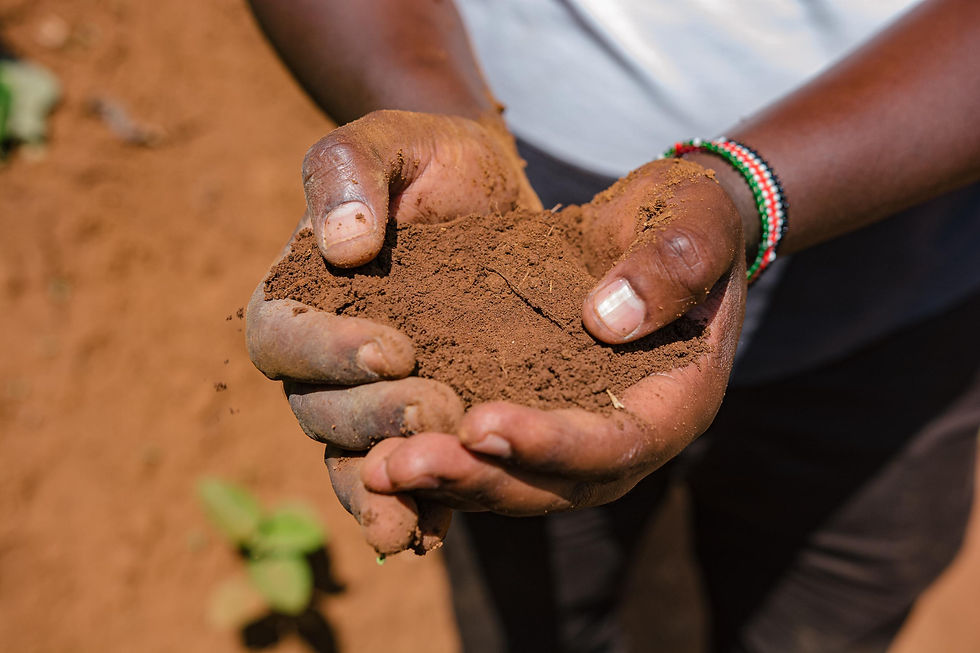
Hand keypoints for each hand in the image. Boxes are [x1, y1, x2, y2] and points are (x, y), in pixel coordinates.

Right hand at [246, 110, 541, 551]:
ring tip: (421, 507)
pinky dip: (414, 509)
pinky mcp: (421, 431)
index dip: (328, 351)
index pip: (283, 338)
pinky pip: (404, 481)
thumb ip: (349, 172)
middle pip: (319, 410)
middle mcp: (323, 364)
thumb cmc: (435, 162)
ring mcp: (369, 404)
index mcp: (299, 297)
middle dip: (372, 417)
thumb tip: (344, 245)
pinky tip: (435, 533)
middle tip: (433, 410)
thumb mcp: (392, 140)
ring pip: (355, 458)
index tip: (393, 347)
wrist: (495, 199)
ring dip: (385, 484)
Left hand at [358, 158, 747, 514]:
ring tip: (378, 467)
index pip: (617, 443)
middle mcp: (625, 435)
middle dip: (478, 478)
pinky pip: (489, 456)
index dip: (550, 443)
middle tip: (401, 464)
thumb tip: (608, 320)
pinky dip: (440, 461)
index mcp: (675, 399)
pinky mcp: (536, 415)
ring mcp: (577, 433)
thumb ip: (671, 263)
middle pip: (554, 485)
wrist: (664, 225)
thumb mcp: (695, 220)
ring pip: (513, 482)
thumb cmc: (688, 216)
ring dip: (446, 481)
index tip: (482, 426)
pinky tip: (378, 454)